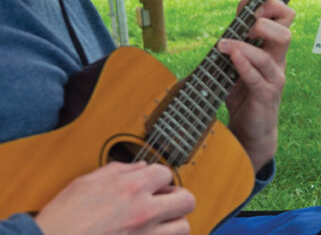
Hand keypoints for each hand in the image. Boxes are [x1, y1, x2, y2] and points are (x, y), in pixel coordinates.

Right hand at [34, 162, 194, 234]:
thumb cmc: (61, 219)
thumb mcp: (84, 183)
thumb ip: (116, 170)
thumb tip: (139, 166)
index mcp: (130, 188)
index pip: (166, 173)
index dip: (158, 177)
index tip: (151, 184)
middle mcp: (143, 212)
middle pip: (186, 200)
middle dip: (177, 197)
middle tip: (164, 201)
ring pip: (183, 227)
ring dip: (174, 222)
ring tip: (159, 222)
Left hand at [220, 0, 294, 171]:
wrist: (251, 131)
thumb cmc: (244, 93)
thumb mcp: (242, 60)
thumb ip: (243, 34)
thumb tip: (243, 4)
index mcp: (274, 49)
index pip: (286, 18)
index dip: (273, 6)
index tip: (253, 7)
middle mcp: (278, 62)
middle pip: (285, 33)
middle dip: (265, 22)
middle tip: (245, 26)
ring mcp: (274, 79)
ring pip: (269, 56)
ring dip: (243, 46)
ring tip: (223, 45)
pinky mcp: (266, 96)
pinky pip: (257, 78)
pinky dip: (244, 65)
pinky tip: (231, 58)